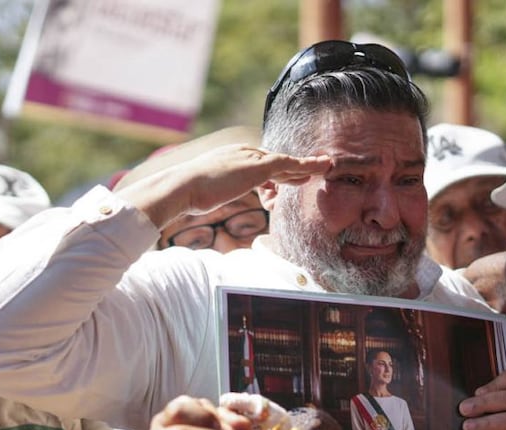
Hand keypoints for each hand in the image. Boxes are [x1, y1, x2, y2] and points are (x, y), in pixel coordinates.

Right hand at [122, 144, 331, 227]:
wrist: (181, 187)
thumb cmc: (184, 194)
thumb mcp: (200, 191)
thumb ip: (205, 192)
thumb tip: (195, 202)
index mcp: (231, 156)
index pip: (259, 163)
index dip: (275, 174)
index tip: (286, 182)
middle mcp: (243, 151)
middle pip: (275, 161)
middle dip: (294, 167)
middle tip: (313, 170)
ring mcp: (251, 157)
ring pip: (285, 162)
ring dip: (306, 165)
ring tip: (325, 166)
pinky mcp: (259, 167)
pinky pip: (290, 165)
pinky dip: (308, 165)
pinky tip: (323, 166)